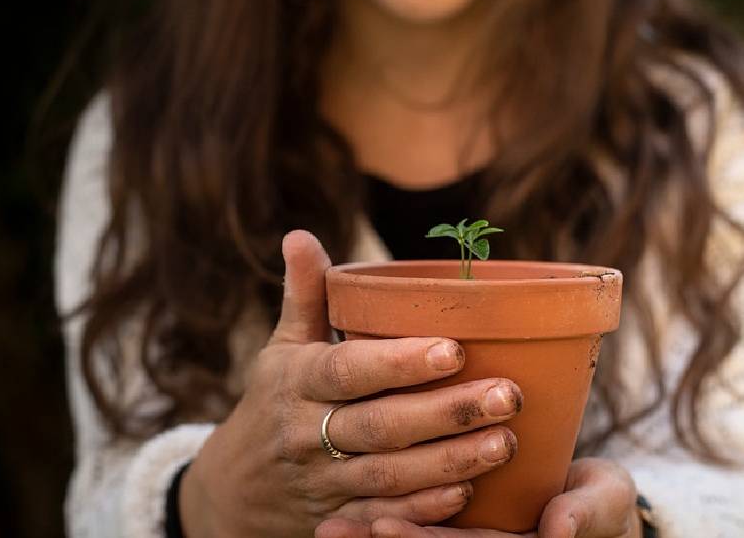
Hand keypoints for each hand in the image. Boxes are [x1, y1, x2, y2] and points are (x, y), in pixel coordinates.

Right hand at [179, 230, 522, 537]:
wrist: (234, 490)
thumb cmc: (274, 401)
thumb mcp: (281, 348)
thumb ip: (304, 296)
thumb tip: (300, 235)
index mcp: (298, 381)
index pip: (349, 371)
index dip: (400, 362)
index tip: (455, 348)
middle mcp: (307, 433)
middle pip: (381, 425)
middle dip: (446, 413)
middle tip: (509, 394)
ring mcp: (323, 482)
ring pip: (390, 475)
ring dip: (450, 461)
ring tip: (506, 441)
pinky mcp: (338, 520)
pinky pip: (383, 516)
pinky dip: (424, 508)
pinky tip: (470, 492)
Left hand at [315, 458, 640, 537]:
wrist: (589, 508)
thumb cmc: (599, 502)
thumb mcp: (607, 501)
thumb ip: (588, 512)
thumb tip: (557, 530)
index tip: (383, 526)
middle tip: (335, 530)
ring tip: (326, 530)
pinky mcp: (455, 531)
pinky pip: (419, 528)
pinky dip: (378, 526)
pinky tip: (339, 519)